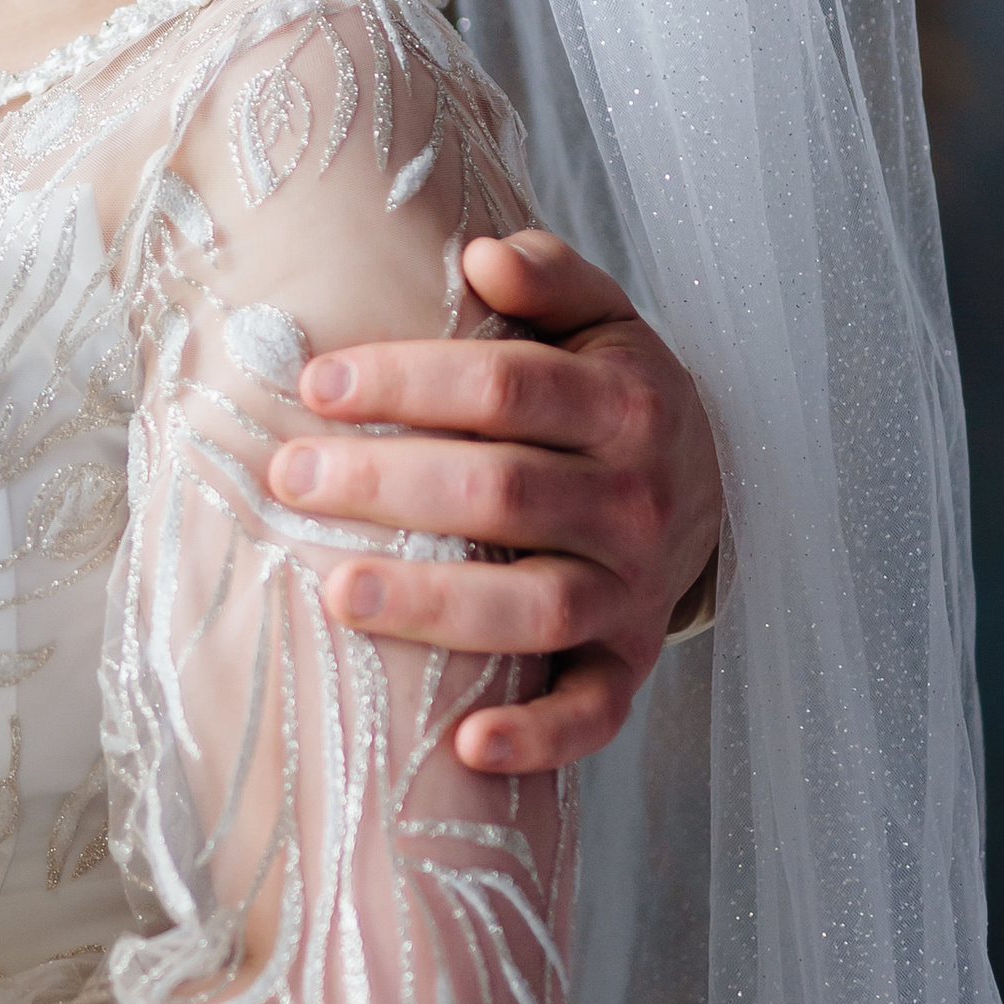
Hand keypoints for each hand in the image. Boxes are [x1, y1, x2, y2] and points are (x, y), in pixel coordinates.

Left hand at [265, 228, 724, 776]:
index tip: (316, 381)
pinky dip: (538, 738)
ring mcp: (632, 591)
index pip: (508, 388)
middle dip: (389, 485)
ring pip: (536, 609)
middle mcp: (634, 501)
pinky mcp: (627, 664)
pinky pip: (592, 713)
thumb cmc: (615, 399)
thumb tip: (482, 255)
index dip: (409, 381)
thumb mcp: (604, 322)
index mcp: (625, 404)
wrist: (713, 492)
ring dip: (436, 607)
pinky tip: (465, 748)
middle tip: (291, 476)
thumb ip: (552, 278)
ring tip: (337, 594)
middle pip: (503, 493)